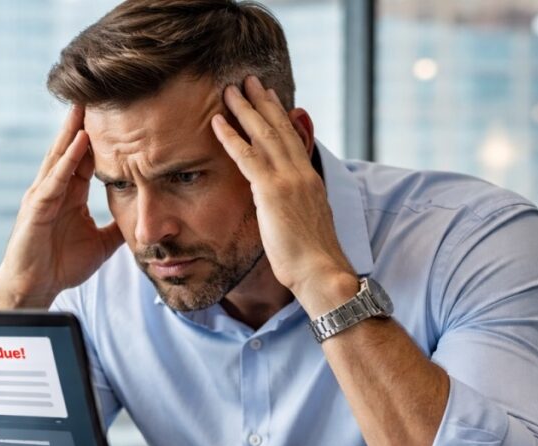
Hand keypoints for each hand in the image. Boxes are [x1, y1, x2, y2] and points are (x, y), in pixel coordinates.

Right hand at [0, 105, 123, 308]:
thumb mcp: (100, 245)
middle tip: (100, 92)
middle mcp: (55, 189)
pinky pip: (54, 179)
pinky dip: (67, 160)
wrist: (34, 290)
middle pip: (72, 148)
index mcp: (69, 195)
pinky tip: (79, 142)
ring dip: (74, 130)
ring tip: (87, 104)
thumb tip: (141, 220)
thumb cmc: (59, 267)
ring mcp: (43, 196)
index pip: (87, 158)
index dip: (102, 136)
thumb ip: (117, 229)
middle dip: (84, 121)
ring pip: (61, 156)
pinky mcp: (36, 208)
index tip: (119, 113)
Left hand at [211, 76, 357, 316]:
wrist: (320, 271)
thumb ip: (294, 207)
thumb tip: (283, 206)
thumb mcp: (306, 225)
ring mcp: (288, 180)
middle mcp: (301, 174)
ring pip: (263, 135)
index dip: (280, 117)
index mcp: (310, 181)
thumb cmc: (312, 259)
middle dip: (262, 103)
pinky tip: (217, 122)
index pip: (293, 141)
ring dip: (245, 109)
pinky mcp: (272, 191)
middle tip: (248, 81)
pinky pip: (246, 156)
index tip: (270, 99)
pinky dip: (231, 136)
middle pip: (279, 129)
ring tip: (230, 89)